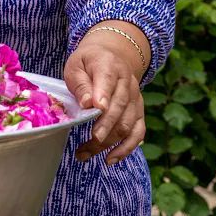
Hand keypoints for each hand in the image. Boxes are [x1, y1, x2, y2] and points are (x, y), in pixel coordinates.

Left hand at [65, 26, 147, 165]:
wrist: (112, 56)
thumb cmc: (88, 63)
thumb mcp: (76, 65)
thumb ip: (80, 83)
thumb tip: (87, 103)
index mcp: (109, 67)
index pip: (108, 82)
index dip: (103, 97)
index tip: (95, 109)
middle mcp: (127, 84)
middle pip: (120, 108)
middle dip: (107, 126)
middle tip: (93, 140)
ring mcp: (136, 99)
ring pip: (128, 124)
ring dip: (110, 142)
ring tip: (86, 154)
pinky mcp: (138, 112)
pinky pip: (138, 132)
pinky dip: (127, 148)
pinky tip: (111, 158)